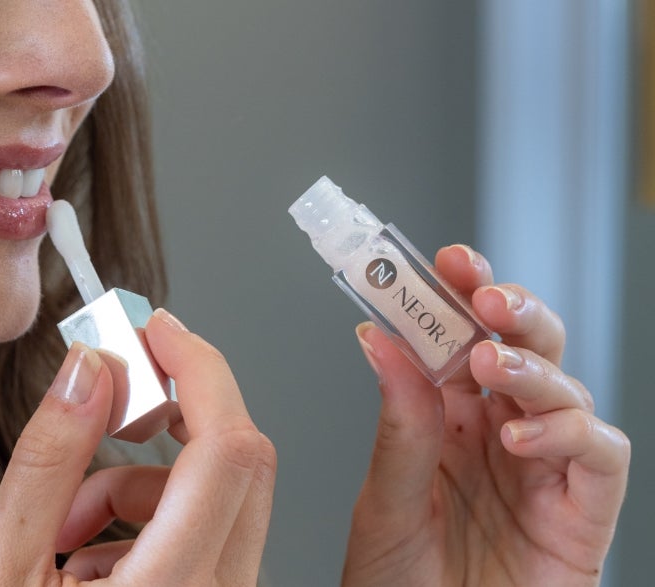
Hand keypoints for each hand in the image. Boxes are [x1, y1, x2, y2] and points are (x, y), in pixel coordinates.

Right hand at [0, 309, 275, 585]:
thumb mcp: (2, 570)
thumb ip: (47, 461)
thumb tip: (88, 370)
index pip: (228, 449)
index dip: (201, 370)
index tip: (156, 330)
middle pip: (242, 460)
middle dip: (181, 408)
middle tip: (118, 392)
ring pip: (222, 495)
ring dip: (145, 479)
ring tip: (67, 519)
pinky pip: (208, 531)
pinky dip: (150, 517)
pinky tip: (87, 553)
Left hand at [342, 245, 629, 586]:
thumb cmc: (399, 583)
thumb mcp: (387, 500)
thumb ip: (398, 422)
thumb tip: (380, 336)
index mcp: (444, 418)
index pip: (459, 338)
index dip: (460, 294)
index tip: (447, 261)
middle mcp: (497, 433)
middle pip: (522, 347)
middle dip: (512, 310)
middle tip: (484, 294)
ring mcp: (543, 467)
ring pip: (565, 387)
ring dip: (532, 365)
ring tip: (488, 362)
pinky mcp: (583, 511)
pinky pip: (600, 455)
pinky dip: (571, 433)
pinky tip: (524, 436)